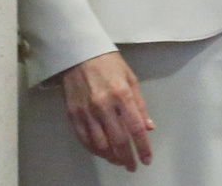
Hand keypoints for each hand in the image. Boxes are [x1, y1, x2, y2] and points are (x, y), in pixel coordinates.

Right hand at [59, 51, 154, 170]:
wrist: (79, 54)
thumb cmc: (109, 63)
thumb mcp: (130, 78)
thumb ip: (139, 104)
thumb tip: (148, 127)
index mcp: (122, 94)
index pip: (135, 127)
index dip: (143, 147)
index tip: (147, 159)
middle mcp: (104, 105)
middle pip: (118, 140)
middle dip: (127, 157)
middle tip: (132, 166)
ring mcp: (86, 111)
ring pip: (100, 144)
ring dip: (112, 157)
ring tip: (119, 161)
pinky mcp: (73, 115)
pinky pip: (85, 140)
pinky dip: (95, 150)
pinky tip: (103, 152)